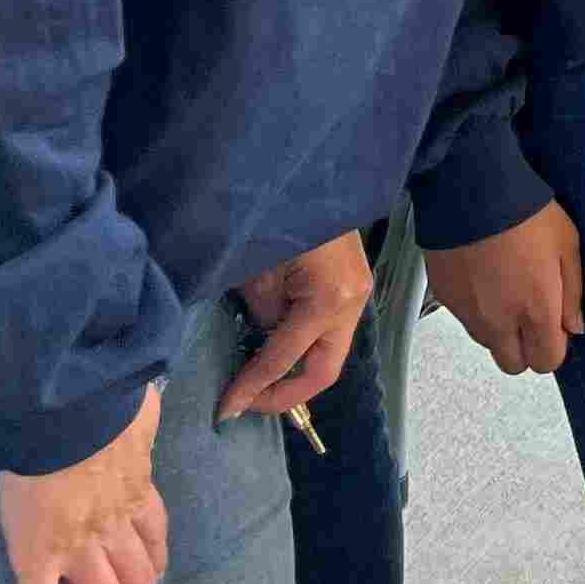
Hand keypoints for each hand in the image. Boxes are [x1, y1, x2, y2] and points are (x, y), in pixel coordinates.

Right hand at [0, 385, 167, 583]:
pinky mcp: (39, 555)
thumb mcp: (132, 409)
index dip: (156, 559)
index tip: (157, 580)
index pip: (152, 532)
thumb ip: (137, 415)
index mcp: (134, 488)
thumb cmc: (97, 402)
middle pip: (140, 579)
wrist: (66, 408)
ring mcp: (80, 545)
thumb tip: (146, 393)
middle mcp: (114, 524)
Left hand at [225, 232, 372, 420]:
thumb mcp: (256, 274)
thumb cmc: (275, 218)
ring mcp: (360, 293)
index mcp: (328, 300)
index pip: (284, 359)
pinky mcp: (354, 285)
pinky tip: (277, 346)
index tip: (224, 409)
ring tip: (257, 378)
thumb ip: (264, 317)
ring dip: (295, 369)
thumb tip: (262, 343)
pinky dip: (303, 345)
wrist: (308, 175)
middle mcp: (353, 303)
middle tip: (248, 404)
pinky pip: (329, 330)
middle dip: (284, 394)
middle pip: (324, 371)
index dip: (252, 388)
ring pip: (330, 352)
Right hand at [427, 200, 582, 375]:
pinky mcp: (445, 299)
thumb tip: (574, 326)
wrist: (472, 191)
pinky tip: (484, 277)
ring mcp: (469, 313)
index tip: (556, 325)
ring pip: (488, 343)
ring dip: (500, 329)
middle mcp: (500, 322)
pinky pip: (465, 319)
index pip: (547, 361)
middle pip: (513, 364)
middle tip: (531, 314)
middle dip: (525, 347)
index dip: (554, 346)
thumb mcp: (567, 245)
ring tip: (506, 288)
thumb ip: (572, 293)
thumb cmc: (525, 213)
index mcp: (536, 310)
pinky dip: (476, 308)